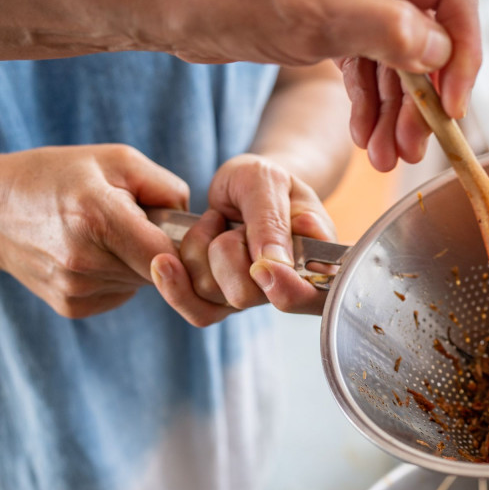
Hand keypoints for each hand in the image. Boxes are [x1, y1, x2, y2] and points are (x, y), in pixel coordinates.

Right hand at [0, 144, 186, 317]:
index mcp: (98, 218)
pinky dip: (118, 276)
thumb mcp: (115, 160)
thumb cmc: (56, 175)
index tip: (185, 232)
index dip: (187, 247)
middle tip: (142, 223)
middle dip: (162, 250)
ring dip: (139, 263)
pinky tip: (93, 254)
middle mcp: (85, 261)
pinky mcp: (72, 307)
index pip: (169, 256)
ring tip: (110, 235)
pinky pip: (120, 294)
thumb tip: (195, 225)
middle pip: (160, 272)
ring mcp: (77, 289)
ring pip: (142, 285)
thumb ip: (166, 188)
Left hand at [151, 154, 337, 325]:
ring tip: (218, 225)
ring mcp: (254, 298)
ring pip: (214, 295)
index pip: (311, 298)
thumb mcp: (267, 180)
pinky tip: (170, 260)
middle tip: (237, 224)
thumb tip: (275, 265)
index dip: (286, 288)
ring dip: (203, 251)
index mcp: (318, 263)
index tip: (263, 263)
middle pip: (248, 295)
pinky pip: (195, 309)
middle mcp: (289, 289)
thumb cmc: (265, 180)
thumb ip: (271, 219)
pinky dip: (176, 281)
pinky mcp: (222, 304)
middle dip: (228, 251)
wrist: (244, 186)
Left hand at [156, 0, 480, 171]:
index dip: (461, 55)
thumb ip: (376, 29)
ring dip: (399, 109)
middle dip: (425, 97)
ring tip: (388, 156)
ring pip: (402, 55)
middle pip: (430, 33)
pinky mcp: (336, 17)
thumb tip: (436, 47)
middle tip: (413, 147)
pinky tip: (367, 134)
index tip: (450, 108)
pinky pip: (373, 61)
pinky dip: (373, 101)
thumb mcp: (301, 18)